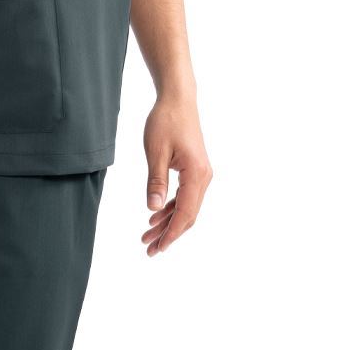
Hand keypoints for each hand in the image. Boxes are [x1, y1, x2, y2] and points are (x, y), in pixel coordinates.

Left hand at [140, 96, 212, 255]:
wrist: (178, 100)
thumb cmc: (166, 121)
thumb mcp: (156, 152)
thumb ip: (155, 182)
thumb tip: (153, 209)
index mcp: (196, 174)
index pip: (185, 213)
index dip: (171, 234)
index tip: (158, 248)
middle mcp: (203, 177)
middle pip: (188, 215)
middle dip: (168, 234)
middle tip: (149, 249)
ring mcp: (201, 174)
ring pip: (186, 207)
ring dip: (168, 223)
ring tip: (147, 236)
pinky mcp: (195, 170)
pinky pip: (185, 196)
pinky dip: (171, 208)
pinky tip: (156, 217)